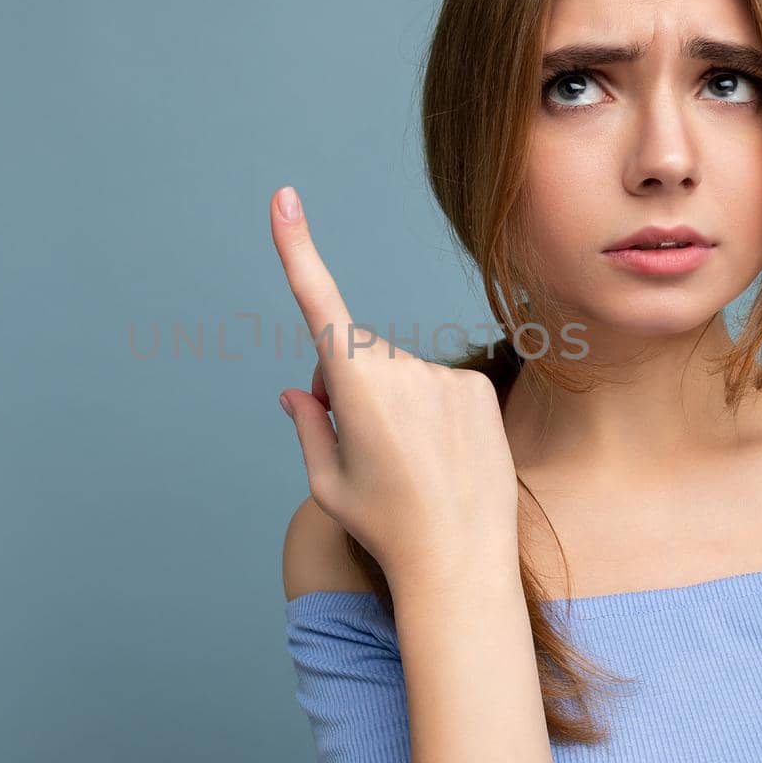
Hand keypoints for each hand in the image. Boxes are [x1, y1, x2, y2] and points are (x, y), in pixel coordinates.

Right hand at [269, 185, 520, 588]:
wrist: (460, 563)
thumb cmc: (384, 527)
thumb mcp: (328, 484)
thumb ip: (307, 427)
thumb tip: (298, 392)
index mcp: (354, 387)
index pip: (318, 305)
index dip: (298, 248)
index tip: (284, 199)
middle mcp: (400, 369)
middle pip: (354, 356)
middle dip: (345, 386)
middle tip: (363, 451)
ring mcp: (445, 375)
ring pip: (398, 373)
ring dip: (391, 402)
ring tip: (409, 464)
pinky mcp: (478, 387)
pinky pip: (437, 385)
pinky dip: (430, 411)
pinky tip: (441, 457)